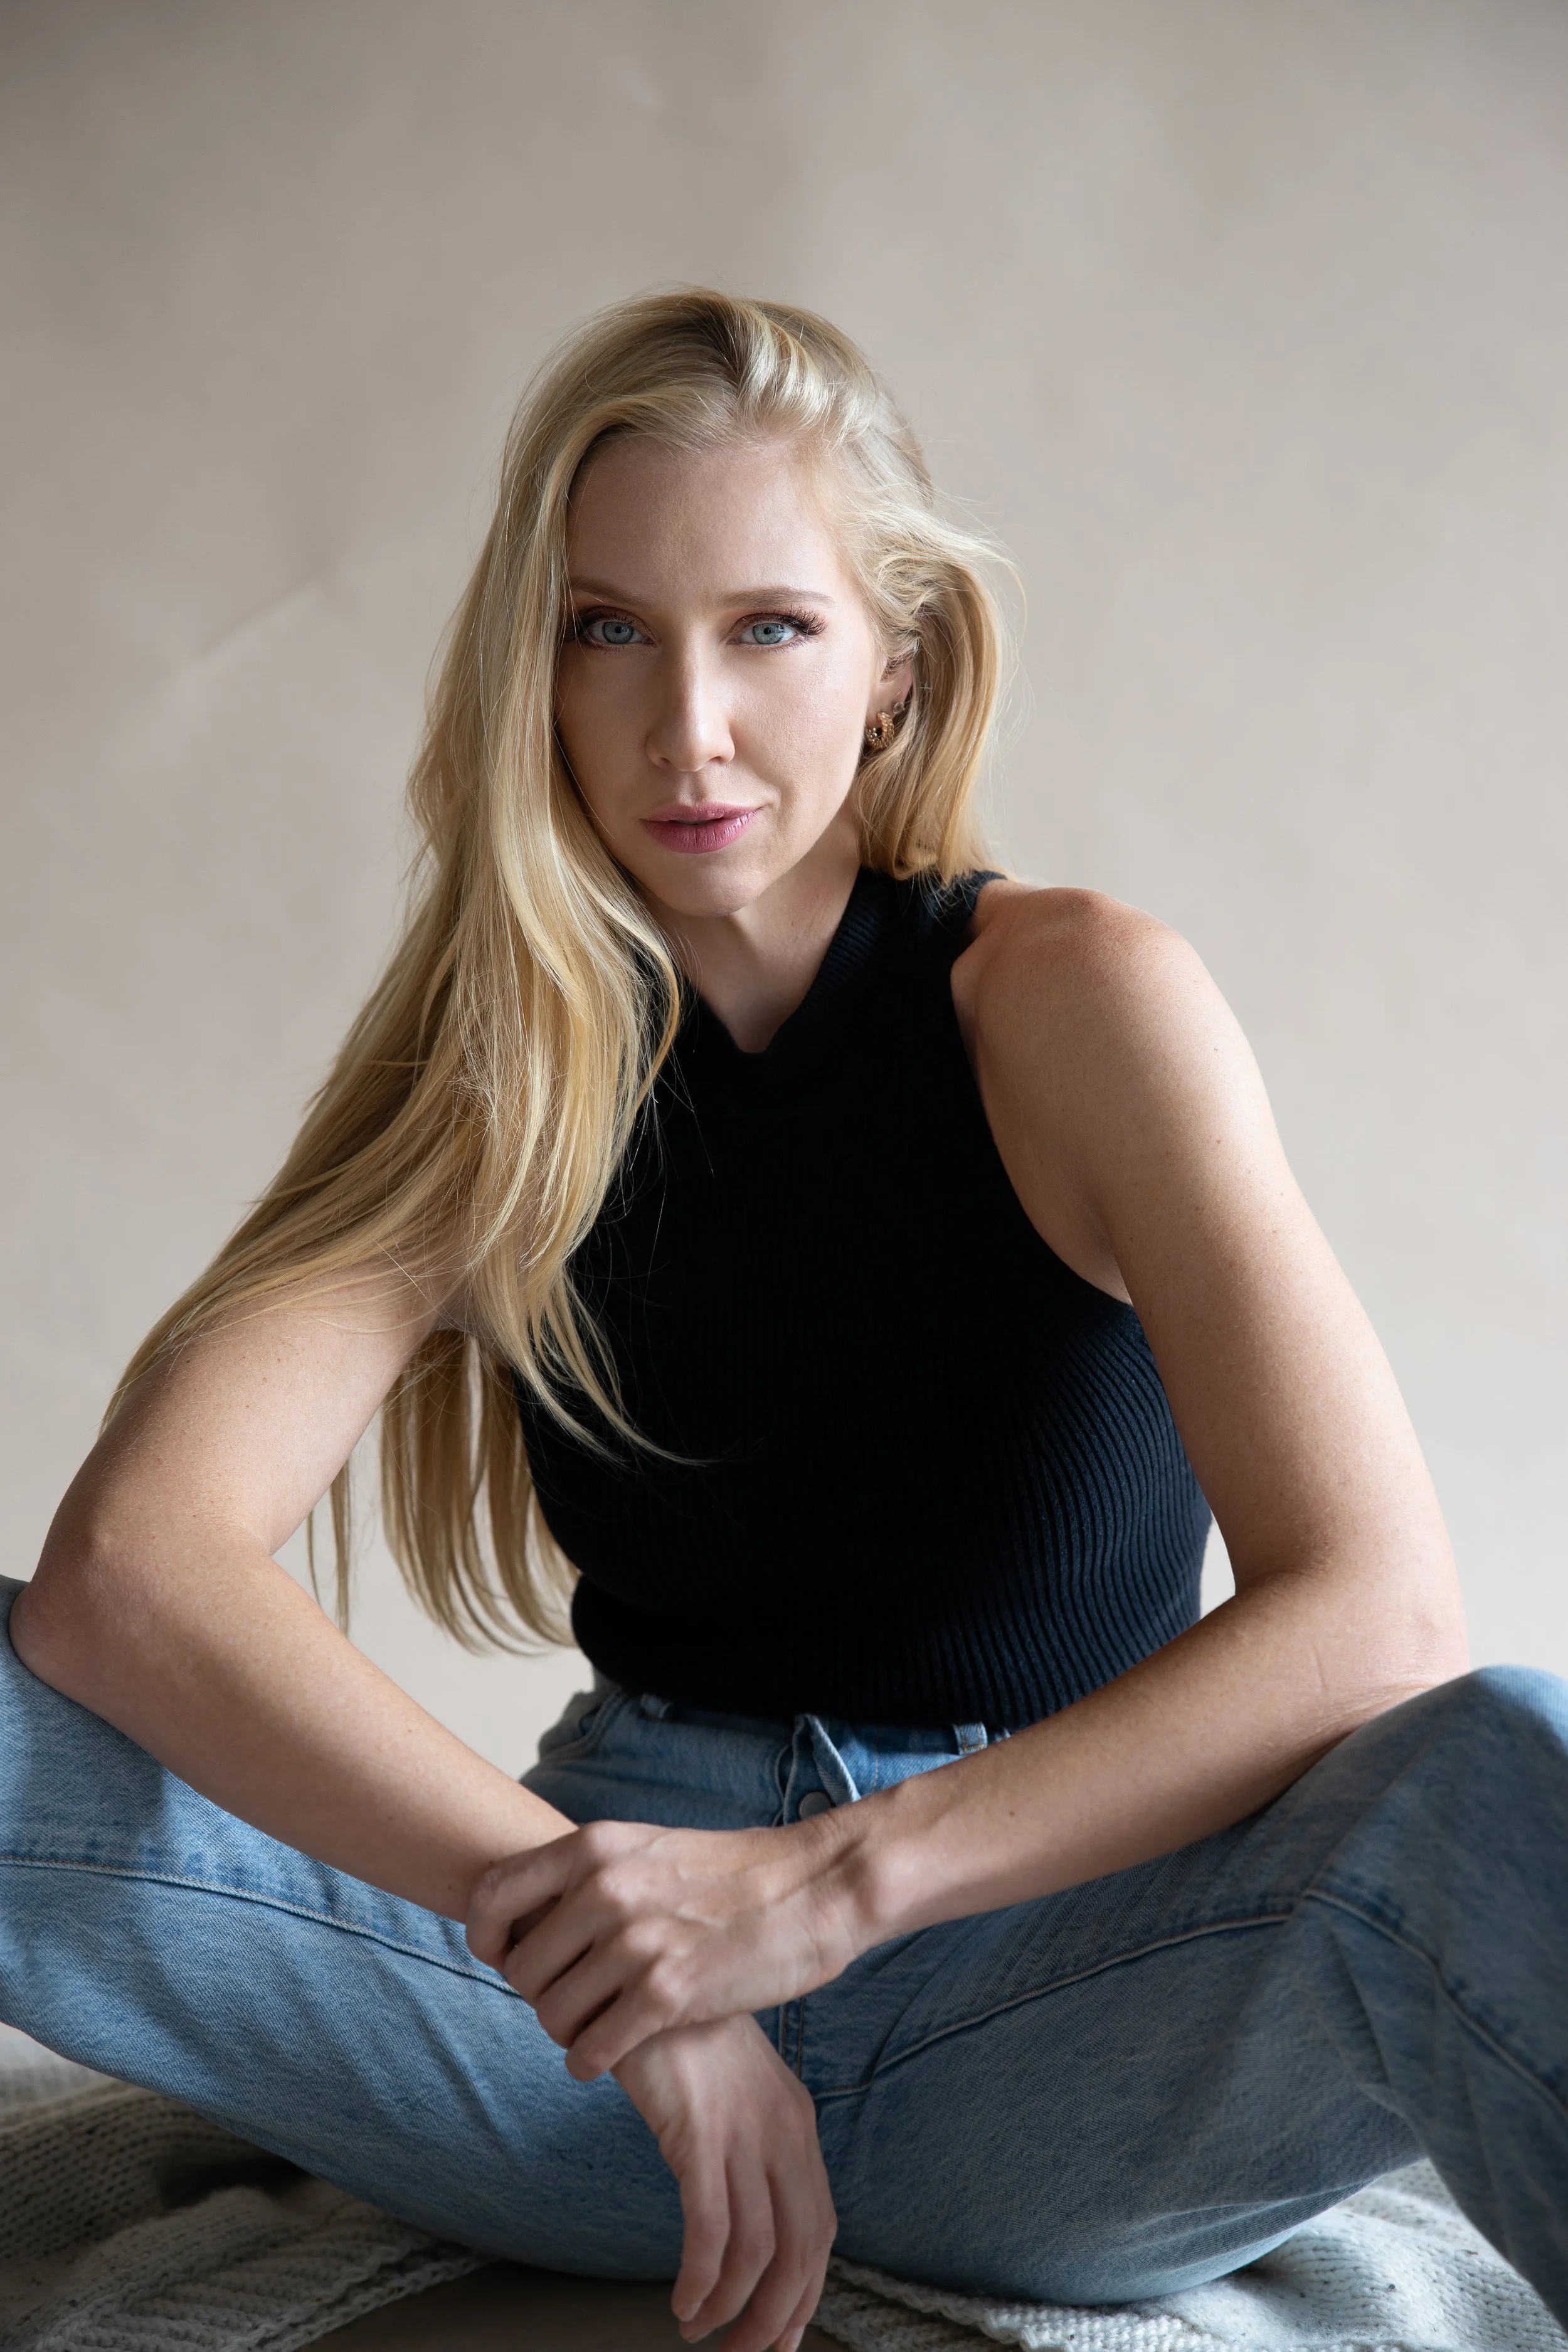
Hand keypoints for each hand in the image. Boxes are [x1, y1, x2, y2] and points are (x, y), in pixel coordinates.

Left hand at [466, 1818, 861, 2078]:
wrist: (816, 1886)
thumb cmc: (735, 1873)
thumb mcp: (651, 1847)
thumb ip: (595, 1872)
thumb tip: (539, 1906)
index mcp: (596, 1846)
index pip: (492, 1895)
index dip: (485, 1936)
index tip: (502, 1957)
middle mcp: (605, 1889)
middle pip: (520, 1968)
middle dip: (540, 1993)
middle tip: (572, 2001)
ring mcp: (635, 1942)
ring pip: (551, 2015)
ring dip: (567, 2031)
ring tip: (596, 2027)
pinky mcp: (667, 1995)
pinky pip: (590, 2051)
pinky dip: (591, 2062)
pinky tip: (610, 2055)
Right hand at [615, 2013, 835, 2351]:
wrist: (643, 1973)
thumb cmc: (679, 2033)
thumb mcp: (731, 2090)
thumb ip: (746, 2142)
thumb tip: (740, 2211)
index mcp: (796, 2121)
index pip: (820, 2227)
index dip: (805, 2290)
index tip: (779, 2334)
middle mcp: (783, 2131)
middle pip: (802, 2249)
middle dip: (776, 2316)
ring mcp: (744, 2133)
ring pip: (759, 2252)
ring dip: (731, 2307)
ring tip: (698, 2328)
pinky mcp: (698, 2134)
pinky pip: (711, 2230)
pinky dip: (701, 2278)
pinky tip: (683, 2299)